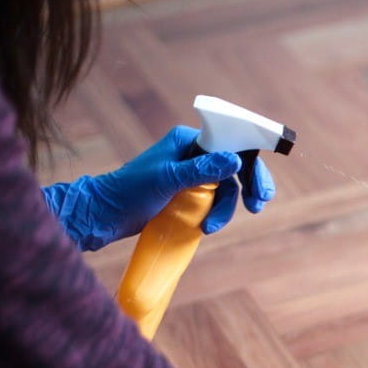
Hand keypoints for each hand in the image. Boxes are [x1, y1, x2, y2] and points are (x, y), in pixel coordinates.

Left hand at [42, 126, 275, 250]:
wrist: (106, 215)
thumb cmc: (130, 191)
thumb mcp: (168, 179)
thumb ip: (202, 169)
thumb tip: (236, 159)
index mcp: (188, 140)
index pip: (230, 143)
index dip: (251, 162)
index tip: (261, 186)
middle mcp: (193, 154)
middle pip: (235, 166)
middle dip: (248, 186)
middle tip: (258, 205)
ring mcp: (192, 175)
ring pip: (226, 189)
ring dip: (226, 209)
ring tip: (212, 227)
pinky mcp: (188, 195)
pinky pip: (214, 201)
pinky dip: (216, 214)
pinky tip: (207, 226)